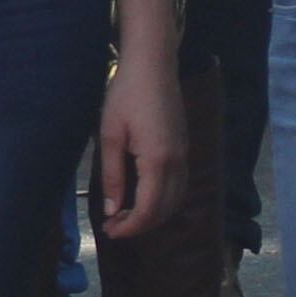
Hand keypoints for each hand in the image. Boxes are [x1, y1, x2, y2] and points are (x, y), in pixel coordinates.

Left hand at [92, 57, 184, 239]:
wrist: (153, 65)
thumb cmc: (126, 96)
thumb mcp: (110, 136)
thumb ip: (112, 176)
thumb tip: (112, 209)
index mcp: (158, 161)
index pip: (149, 209)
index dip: (130, 227)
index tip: (109, 231)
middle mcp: (178, 163)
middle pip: (165, 210)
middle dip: (140, 225)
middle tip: (114, 227)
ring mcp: (185, 156)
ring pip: (176, 200)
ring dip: (153, 214)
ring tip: (125, 216)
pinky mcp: (185, 149)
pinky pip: (179, 186)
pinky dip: (163, 200)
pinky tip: (143, 197)